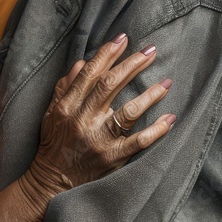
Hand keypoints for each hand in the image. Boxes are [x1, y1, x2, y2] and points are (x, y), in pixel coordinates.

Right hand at [22, 34, 174, 200]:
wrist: (52, 183)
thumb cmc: (54, 143)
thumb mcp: (52, 112)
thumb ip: (65, 86)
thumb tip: (82, 62)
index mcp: (67, 105)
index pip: (89, 73)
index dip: (107, 54)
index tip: (123, 38)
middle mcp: (82, 119)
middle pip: (110, 86)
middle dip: (132, 65)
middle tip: (151, 50)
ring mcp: (98, 139)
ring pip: (127, 112)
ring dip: (150, 95)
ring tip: (167, 81)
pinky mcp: (112, 158)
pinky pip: (138, 142)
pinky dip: (156, 130)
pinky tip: (170, 118)